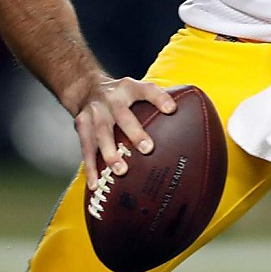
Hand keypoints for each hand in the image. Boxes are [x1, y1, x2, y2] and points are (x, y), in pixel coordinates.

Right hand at [66, 73, 177, 188]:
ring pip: (101, 133)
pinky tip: (96, 184)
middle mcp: (111, 98)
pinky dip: (91, 167)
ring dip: (110, 153)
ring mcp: (94, 112)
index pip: (146, 90)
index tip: (172, 109)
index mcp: (129, 88)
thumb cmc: (120, 96)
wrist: (85, 87)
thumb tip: (189, 120)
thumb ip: (156, 102)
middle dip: (134, 132)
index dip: (159, 98)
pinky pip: (86, 148)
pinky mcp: (81, 125)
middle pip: (123, 115)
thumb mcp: (135, 90)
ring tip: (121, 170)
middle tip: (147, 148)